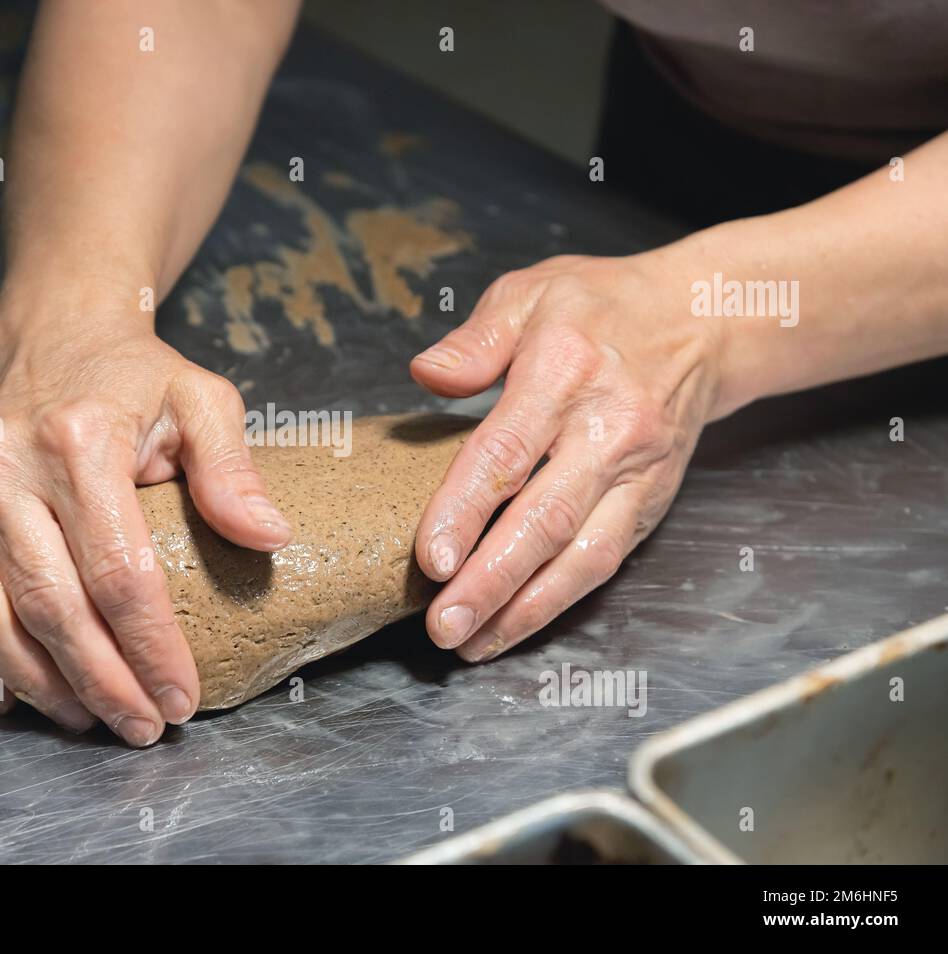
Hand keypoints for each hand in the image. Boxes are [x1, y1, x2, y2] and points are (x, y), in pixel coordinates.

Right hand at [0, 319, 289, 744]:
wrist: (51, 339)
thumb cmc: (133, 381)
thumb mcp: (201, 402)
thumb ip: (233, 469)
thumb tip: (269, 538)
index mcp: (75, 439)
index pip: (119, 573)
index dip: (151, 649)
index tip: (180, 698)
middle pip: (49, 606)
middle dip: (101, 684)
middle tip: (141, 726)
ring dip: (34, 685)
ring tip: (86, 719)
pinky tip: (9, 693)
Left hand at [410, 251, 721, 660]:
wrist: (703, 319)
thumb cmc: (601, 308)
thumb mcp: (531, 292)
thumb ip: (475, 340)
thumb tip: (426, 374)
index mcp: (565, 373)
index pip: (508, 452)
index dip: (467, 509)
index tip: (431, 557)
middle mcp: (608, 431)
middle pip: (546, 519)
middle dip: (492, 581)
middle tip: (443, 625)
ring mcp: (637, 474)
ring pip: (582, 556)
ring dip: (526, 608)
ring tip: (473, 642)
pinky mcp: (652, 502)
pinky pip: (604, 561)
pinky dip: (558, 601)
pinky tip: (514, 625)